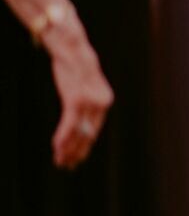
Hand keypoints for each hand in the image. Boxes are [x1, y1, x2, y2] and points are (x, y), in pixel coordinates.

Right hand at [46, 22, 111, 169]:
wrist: (72, 50)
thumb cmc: (75, 69)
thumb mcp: (84, 87)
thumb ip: (85, 103)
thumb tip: (80, 121)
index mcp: (105, 102)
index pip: (94, 130)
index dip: (84, 146)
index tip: (76, 158)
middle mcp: (102, 104)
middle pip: (88, 134)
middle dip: (77, 152)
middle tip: (66, 165)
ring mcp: (90, 102)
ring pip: (79, 132)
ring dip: (68, 148)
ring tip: (59, 160)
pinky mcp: (78, 99)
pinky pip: (70, 124)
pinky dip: (63, 137)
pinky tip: (56, 147)